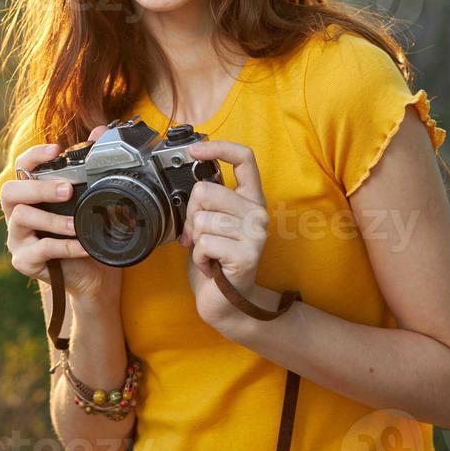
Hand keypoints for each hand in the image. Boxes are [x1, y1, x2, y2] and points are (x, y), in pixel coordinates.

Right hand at [0, 124, 121, 304]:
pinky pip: (41, 250)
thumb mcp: (88, 201)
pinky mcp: (24, 260)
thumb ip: (90, 166)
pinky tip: (83, 246)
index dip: (34, 156)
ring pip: (22, 218)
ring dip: (52, 219)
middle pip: (11, 191)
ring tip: (75, 224)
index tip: (56, 150)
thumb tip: (101, 131)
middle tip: (67, 190)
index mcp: (29, 194)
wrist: (89, 274)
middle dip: (39, 188)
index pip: (21, 168)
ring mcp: (18, 238)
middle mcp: (17, 213)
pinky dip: (65, 247)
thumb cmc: (83, 233)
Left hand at [180, 139, 271, 331]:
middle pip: (207, 190)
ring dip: (196, 241)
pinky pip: (205, 243)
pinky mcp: (247, 254)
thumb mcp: (213, 223)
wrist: (228, 303)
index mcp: (250, 199)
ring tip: (208, 254)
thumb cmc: (217, 261)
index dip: (218, 147)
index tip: (194, 151)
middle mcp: (258, 212)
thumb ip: (209, 201)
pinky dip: (199, 258)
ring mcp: (255, 233)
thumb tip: (192, 180)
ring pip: (202, 219)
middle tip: (199, 236)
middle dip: (191, 215)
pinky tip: (211, 266)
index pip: (244, 158)